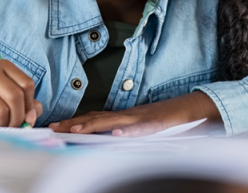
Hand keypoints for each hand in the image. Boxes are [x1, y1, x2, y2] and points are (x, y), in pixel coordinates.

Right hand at [0, 59, 42, 128]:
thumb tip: (33, 115)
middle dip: (18, 117)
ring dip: (4, 124)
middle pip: (16, 96)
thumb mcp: (3, 98)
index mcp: (1, 65)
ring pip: (3, 110)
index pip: (27, 84)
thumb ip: (24, 104)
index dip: (29, 104)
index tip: (24, 114)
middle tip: (13, 125)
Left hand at [48, 91, 220, 136]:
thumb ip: (124, 132)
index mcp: (123, 117)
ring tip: (76, 131)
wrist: (194, 107)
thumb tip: (105, 140)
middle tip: (54, 128)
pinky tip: (117, 134)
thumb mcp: (140, 128)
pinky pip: (141, 128)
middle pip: (97, 118)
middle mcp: (129, 115)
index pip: (94, 119)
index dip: (74, 122)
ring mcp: (142, 118)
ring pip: (114, 121)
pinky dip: (128, 130)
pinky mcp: (157, 123)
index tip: (55, 126)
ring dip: (93, 126)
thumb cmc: (166, 119)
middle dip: (74, 124)